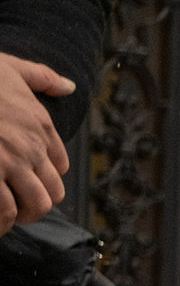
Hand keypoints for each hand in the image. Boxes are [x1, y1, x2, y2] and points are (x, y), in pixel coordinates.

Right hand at [0, 53, 72, 230]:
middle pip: (52, 192)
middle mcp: (31, 146)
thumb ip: (40, 77)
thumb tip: (68, 86)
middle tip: (13, 206)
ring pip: (34, 207)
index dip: (42, 178)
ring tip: (1, 218)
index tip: (24, 180)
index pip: (58, 167)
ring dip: (19, 216)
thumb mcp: (8, 67)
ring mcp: (10, 162)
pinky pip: (5, 212)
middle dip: (34, 203)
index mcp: (40, 125)